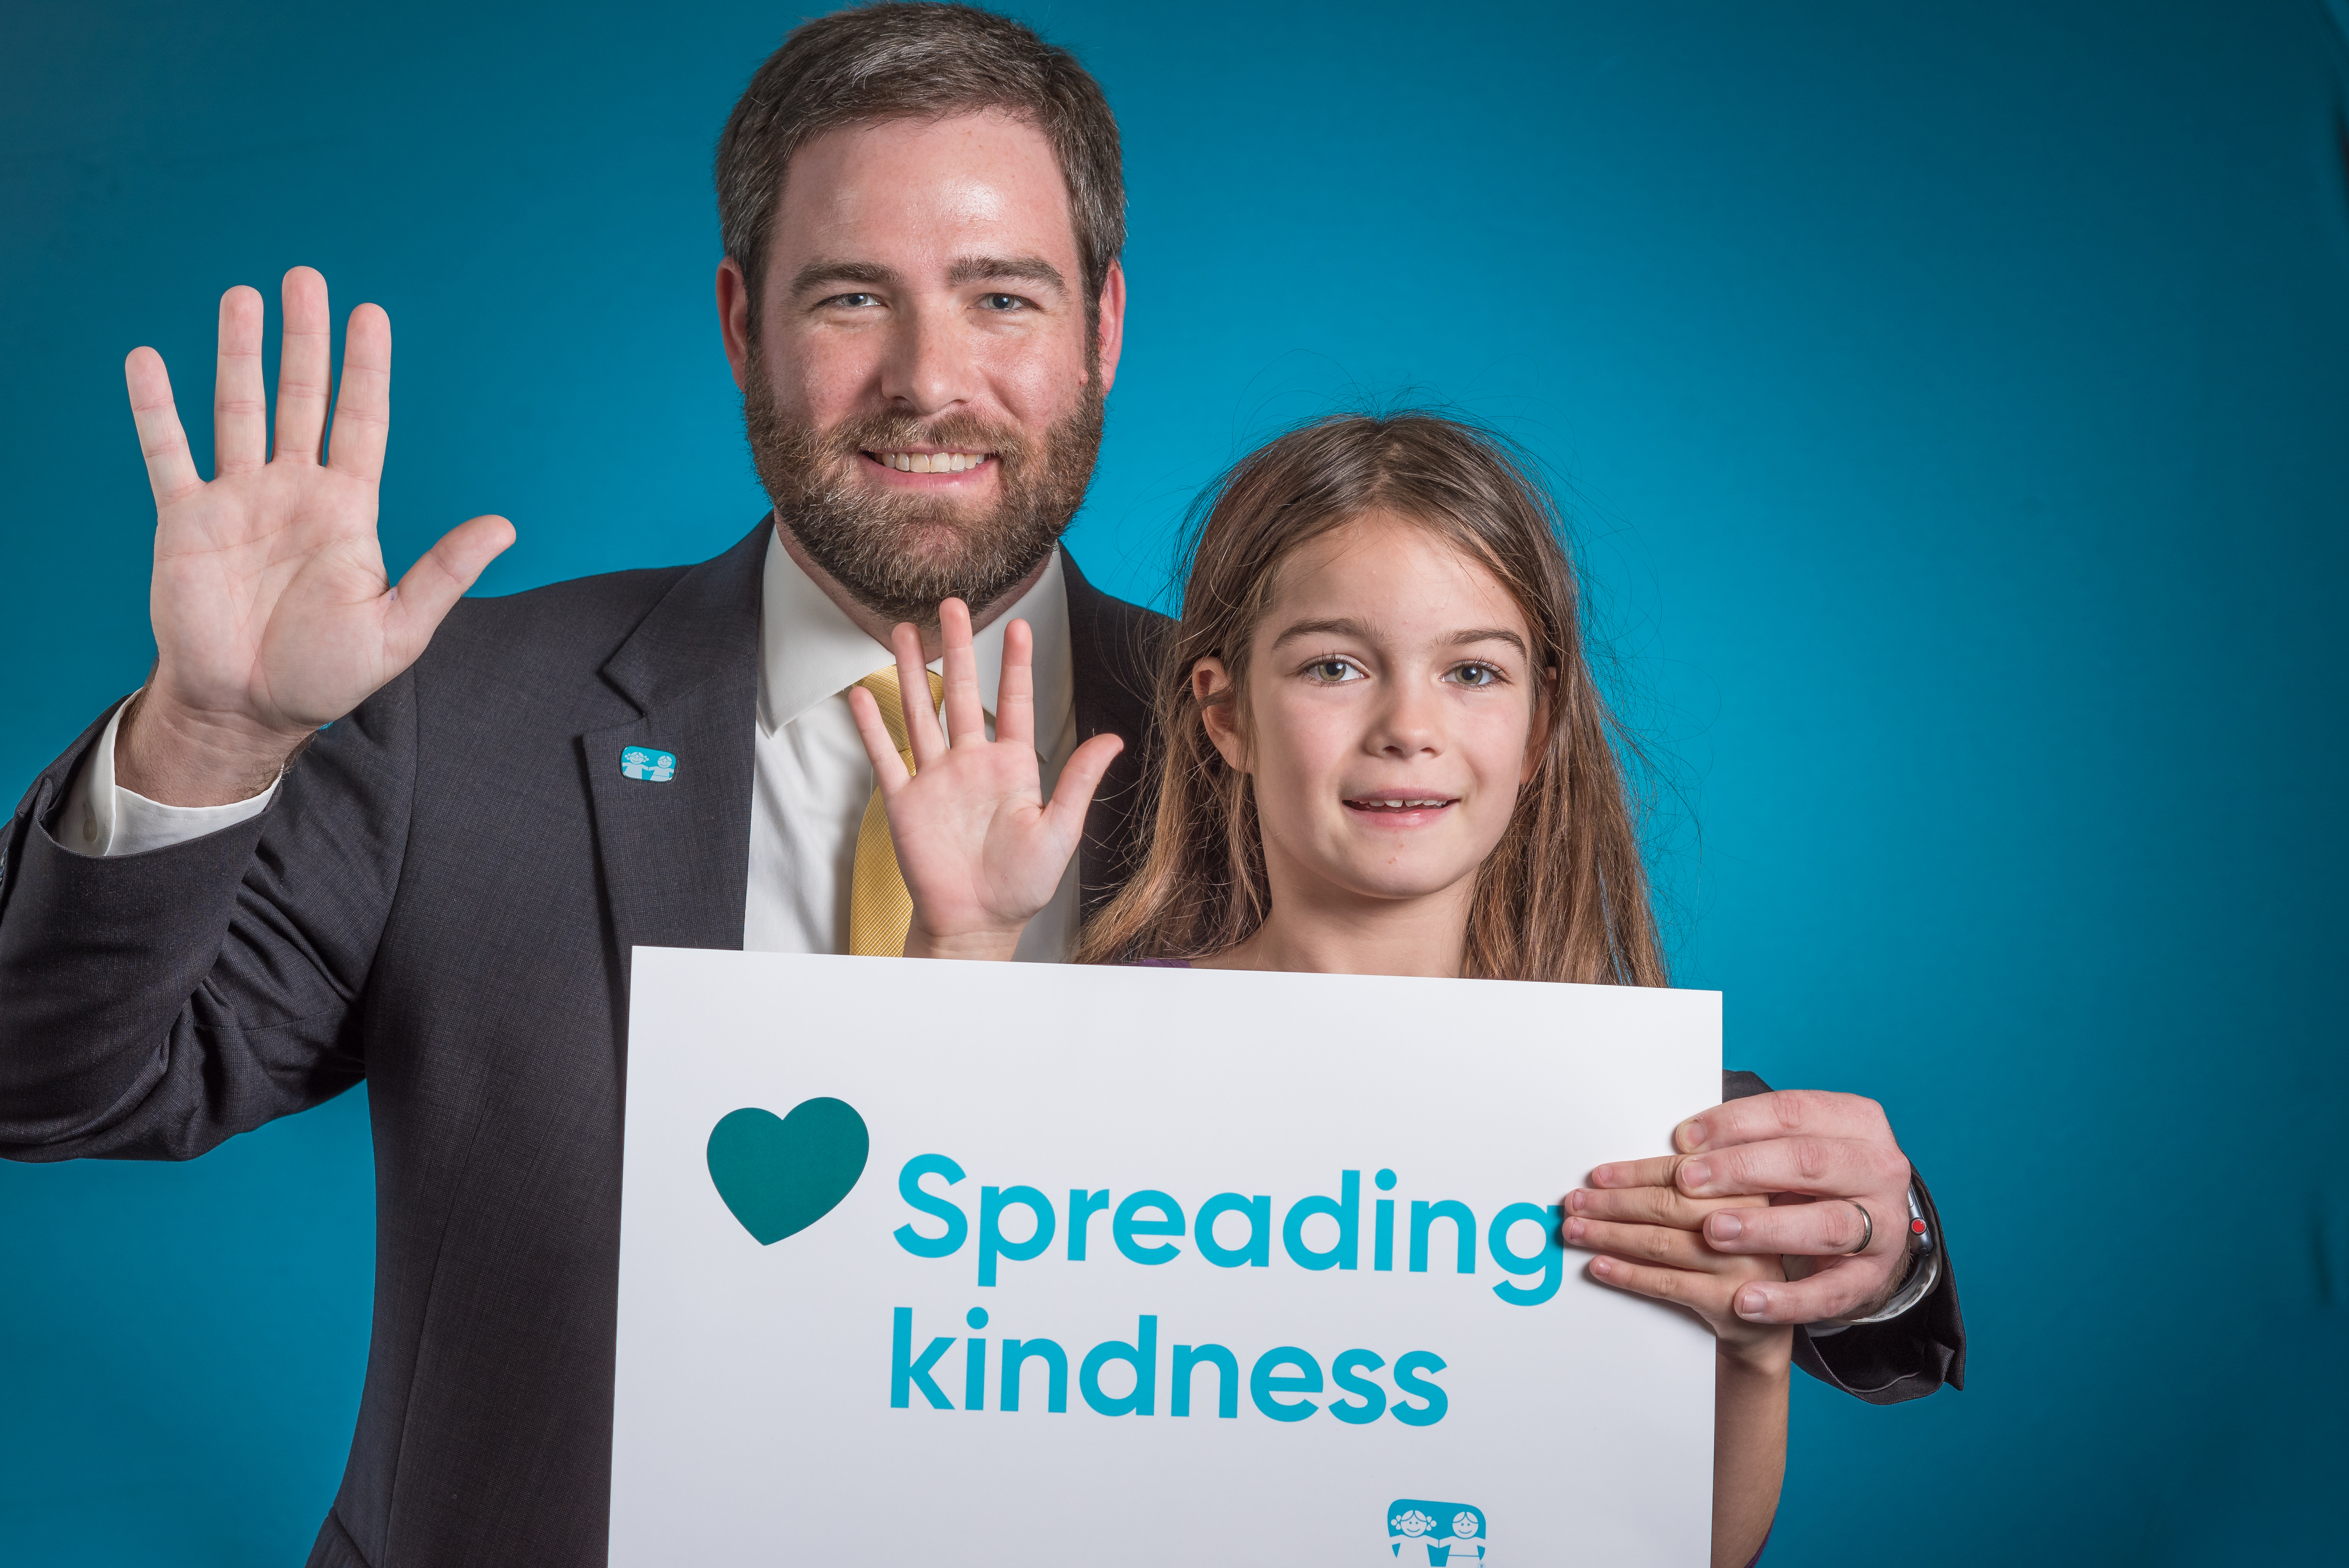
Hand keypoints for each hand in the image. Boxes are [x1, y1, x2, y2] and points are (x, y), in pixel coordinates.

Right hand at [119, 267, 512, 803]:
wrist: (251, 708)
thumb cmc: (326, 673)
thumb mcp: (399, 627)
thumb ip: (445, 571)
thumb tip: (505, 526)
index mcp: (348, 510)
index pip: (361, 421)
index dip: (365, 369)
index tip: (369, 315)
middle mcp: (294, 492)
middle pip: (301, 398)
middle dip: (304, 340)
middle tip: (304, 279)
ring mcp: (238, 500)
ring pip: (238, 408)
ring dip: (238, 353)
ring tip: (241, 297)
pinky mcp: (185, 519)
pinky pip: (167, 452)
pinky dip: (155, 408)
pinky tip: (148, 360)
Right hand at [846, 598, 1122, 959]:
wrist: (978, 921)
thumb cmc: (1022, 883)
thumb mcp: (1060, 830)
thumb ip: (1079, 781)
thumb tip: (1113, 739)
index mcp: (1012, 766)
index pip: (1014, 703)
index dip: (1016, 664)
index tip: (1019, 624)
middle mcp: (972, 763)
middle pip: (963, 693)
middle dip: (958, 648)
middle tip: (952, 604)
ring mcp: (936, 778)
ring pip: (922, 712)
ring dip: (913, 672)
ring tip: (905, 630)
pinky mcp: (905, 801)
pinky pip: (886, 755)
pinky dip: (872, 725)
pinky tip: (862, 694)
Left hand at [1561, 1187, 1791, 1369]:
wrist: (1763, 1323)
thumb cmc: (1733, 1255)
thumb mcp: (1725, 1214)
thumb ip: (1690, 1190)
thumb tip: (1617, 1179)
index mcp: (1746, 1188)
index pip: (1681, 1174)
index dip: (1633, 1174)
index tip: (1597, 1176)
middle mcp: (1749, 1222)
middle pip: (1666, 1206)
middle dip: (1612, 1204)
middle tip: (1575, 1202)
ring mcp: (1741, 1263)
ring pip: (1660, 1243)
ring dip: (1609, 1235)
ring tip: (1575, 1231)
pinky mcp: (1729, 1300)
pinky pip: (1666, 1282)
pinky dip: (1627, 1274)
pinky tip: (1599, 1265)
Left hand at [1578, 1090, 1915, 1325]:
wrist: (1867, 1236)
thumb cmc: (1813, 1181)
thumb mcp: (1793, 1147)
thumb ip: (1750, 1141)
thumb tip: (1682, 1144)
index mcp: (1855, 1122)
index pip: (1791, 1112)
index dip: (1735, 1123)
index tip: (1683, 1139)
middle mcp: (1877, 1170)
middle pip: (1808, 1162)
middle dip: (1743, 1170)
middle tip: (1686, 1181)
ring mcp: (1881, 1227)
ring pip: (1824, 1226)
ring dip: (1763, 1230)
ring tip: (1712, 1233)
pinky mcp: (1870, 1279)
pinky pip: (1829, 1293)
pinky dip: (1785, 1300)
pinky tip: (1743, 1302)